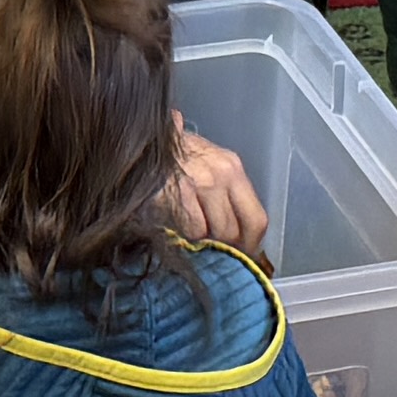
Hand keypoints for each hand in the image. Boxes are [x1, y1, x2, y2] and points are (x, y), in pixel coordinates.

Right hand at [168, 124, 268, 252]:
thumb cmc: (171, 156)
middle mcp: (220, 173)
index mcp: (232, 168)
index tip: (241, 257)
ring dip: (201, 243)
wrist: (139, 140)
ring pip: (213, 233)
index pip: (257, 219)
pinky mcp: (176, 193)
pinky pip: (190, 230)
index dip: (250, 245)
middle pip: (234, 230)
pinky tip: (173, 228)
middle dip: (222, 249)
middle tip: (210, 255)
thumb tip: (236, 237)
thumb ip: (224, 197)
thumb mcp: (206, 166)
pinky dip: (183, 236)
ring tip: (188, 239)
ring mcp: (199, 182)